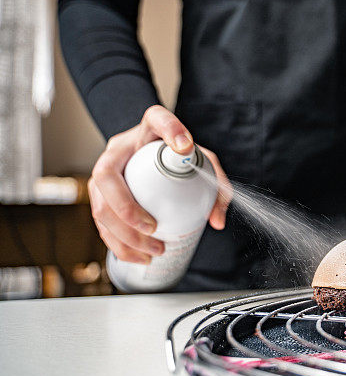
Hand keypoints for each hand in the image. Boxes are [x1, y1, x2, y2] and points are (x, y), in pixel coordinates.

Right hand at [88, 105, 230, 263]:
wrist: (152, 156)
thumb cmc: (177, 158)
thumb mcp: (202, 163)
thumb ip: (217, 186)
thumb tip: (216, 220)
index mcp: (148, 131)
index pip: (157, 119)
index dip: (170, 129)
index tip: (186, 146)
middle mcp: (119, 150)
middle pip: (106, 176)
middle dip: (127, 209)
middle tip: (154, 229)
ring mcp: (103, 172)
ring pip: (99, 205)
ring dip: (123, 235)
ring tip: (154, 250)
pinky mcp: (99, 196)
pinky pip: (100, 223)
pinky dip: (118, 244)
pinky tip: (139, 257)